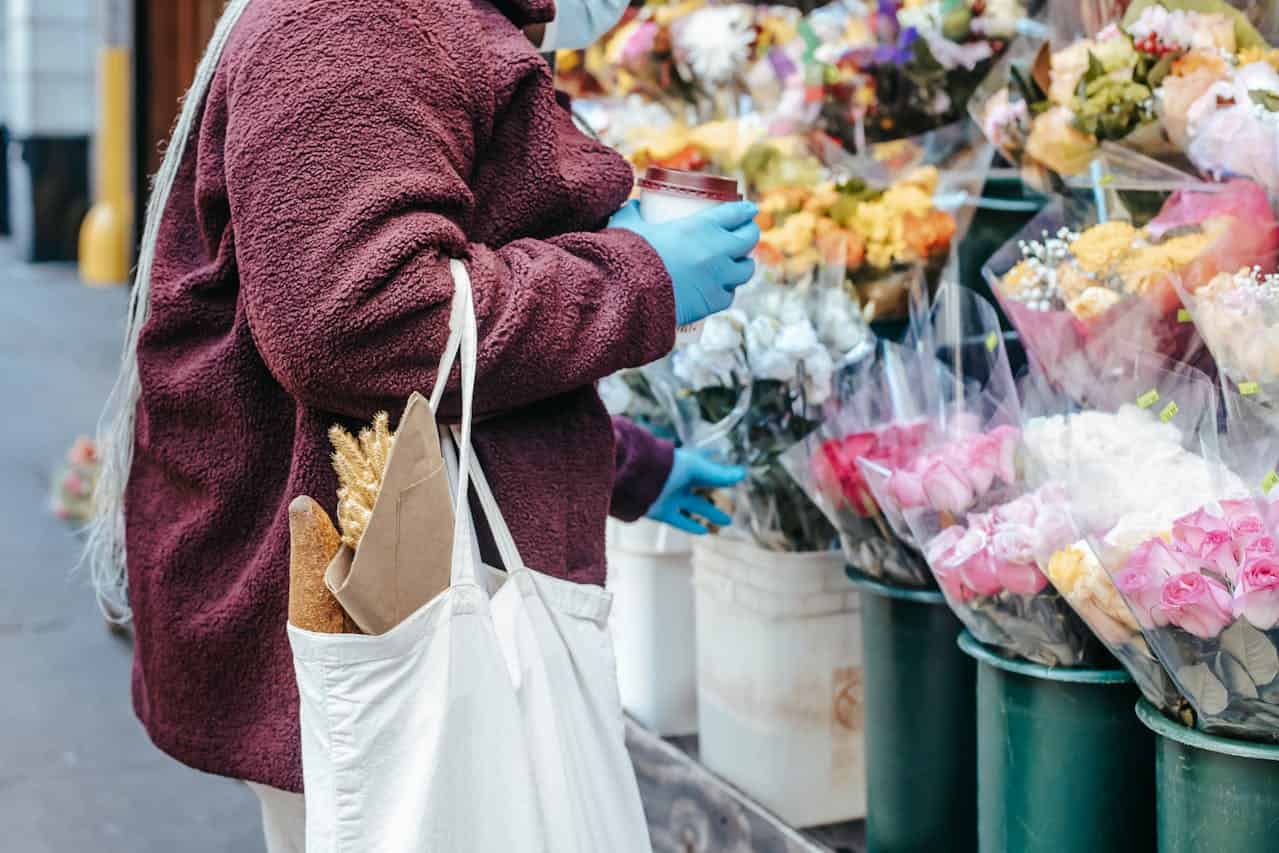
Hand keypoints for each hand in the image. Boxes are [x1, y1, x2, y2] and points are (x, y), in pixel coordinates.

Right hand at [610, 200, 759, 326]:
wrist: (629, 297)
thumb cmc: (627, 257)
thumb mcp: (626, 226)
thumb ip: (631, 212)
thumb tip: (632, 206)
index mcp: (702, 226)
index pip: (736, 213)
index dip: (745, 210)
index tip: (749, 210)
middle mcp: (718, 251)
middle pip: (749, 239)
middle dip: (750, 234)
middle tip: (746, 234)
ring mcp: (719, 278)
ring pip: (746, 270)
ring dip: (743, 264)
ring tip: (738, 263)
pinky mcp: (713, 302)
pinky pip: (729, 295)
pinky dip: (727, 291)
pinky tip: (723, 289)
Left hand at [646, 449, 746, 534]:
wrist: (637, 478)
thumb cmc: (668, 467)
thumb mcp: (697, 470)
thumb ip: (719, 474)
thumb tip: (743, 474)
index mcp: (686, 465)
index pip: (707, 467)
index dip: (720, 470)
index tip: (735, 475)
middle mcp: (679, 481)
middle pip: (703, 489)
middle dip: (718, 495)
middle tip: (734, 503)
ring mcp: (670, 496)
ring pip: (694, 506)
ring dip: (710, 514)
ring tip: (727, 521)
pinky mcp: (662, 511)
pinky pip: (679, 520)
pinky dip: (691, 525)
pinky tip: (704, 532)